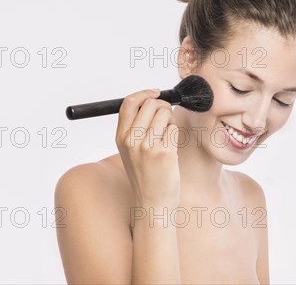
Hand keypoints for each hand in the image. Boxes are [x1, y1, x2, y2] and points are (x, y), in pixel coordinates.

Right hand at [115, 89, 179, 208]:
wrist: (152, 202)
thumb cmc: (145, 175)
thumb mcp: (130, 150)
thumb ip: (135, 127)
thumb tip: (152, 101)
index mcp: (121, 137)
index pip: (129, 103)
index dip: (144, 93)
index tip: (156, 92)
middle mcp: (131, 140)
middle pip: (150, 104)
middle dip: (163, 106)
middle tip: (166, 118)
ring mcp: (147, 146)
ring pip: (165, 114)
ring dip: (170, 120)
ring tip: (166, 136)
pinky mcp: (164, 152)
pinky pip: (174, 129)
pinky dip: (174, 134)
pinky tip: (170, 147)